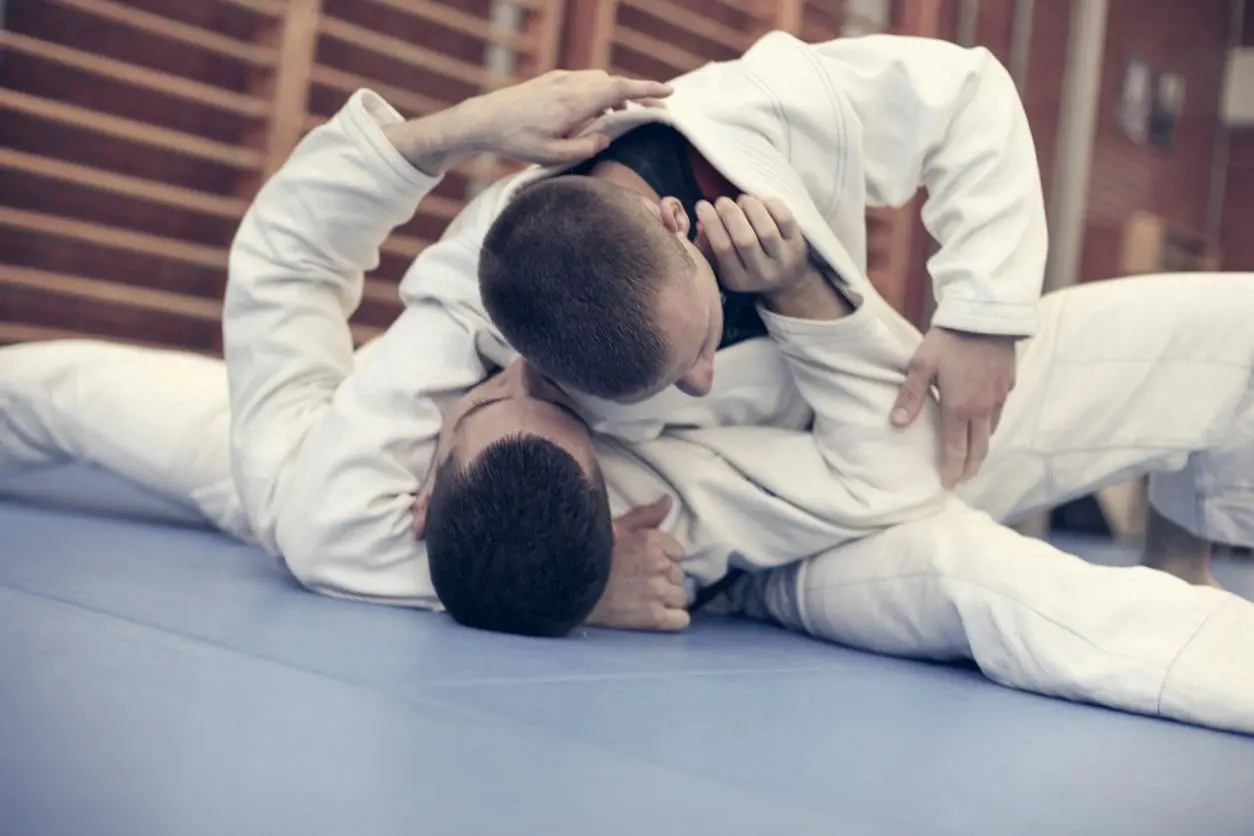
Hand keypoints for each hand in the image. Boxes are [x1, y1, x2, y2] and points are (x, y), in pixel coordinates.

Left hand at [456, 69, 670, 164]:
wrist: (486, 120)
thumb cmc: (519, 140)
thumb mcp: (554, 154)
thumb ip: (585, 147)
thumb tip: (606, 138)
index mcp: (576, 102)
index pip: (620, 90)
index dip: (647, 90)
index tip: (668, 93)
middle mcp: (571, 84)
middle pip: (613, 84)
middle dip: (636, 96)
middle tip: (652, 112)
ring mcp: (561, 79)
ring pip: (599, 81)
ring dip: (614, 96)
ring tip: (621, 118)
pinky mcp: (552, 80)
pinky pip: (584, 82)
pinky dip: (597, 94)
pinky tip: (593, 113)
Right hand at [586, 496, 689, 631]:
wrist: (571, 589)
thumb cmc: (591, 554)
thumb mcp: (616, 527)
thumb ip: (645, 515)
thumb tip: (669, 501)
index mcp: (653, 541)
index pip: (678, 552)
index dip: (665, 559)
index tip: (650, 564)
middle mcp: (661, 566)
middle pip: (679, 575)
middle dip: (666, 578)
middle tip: (646, 582)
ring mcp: (659, 593)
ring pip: (681, 596)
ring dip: (669, 598)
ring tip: (650, 599)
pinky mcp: (655, 617)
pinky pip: (681, 619)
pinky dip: (673, 618)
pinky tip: (659, 614)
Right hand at [694, 196, 809, 294]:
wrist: (788, 281)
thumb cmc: (749, 268)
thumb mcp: (725, 267)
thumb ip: (709, 247)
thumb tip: (700, 223)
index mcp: (739, 280)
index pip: (723, 250)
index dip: (711, 224)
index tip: (702, 205)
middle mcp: (762, 273)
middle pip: (745, 240)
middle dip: (730, 214)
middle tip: (721, 201)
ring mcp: (783, 259)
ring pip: (766, 229)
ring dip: (750, 208)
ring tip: (742, 200)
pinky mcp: (798, 244)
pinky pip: (785, 219)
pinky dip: (770, 205)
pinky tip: (760, 201)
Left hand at [892, 327, 1015, 487]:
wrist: (985, 315)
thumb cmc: (949, 339)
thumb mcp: (922, 364)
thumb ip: (910, 395)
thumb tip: (896, 423)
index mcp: (959, 408)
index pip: (956, 450)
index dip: (952, 471)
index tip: (947, 485)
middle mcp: (983, 409)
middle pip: (979, 449)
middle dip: (970, 469)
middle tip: (961, 481)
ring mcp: (999, 398)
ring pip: (991, 432)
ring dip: (981, 449)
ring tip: (970, 458)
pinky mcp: (1008, 384)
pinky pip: (999, 413)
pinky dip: (990, 426)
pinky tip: (982, 425)